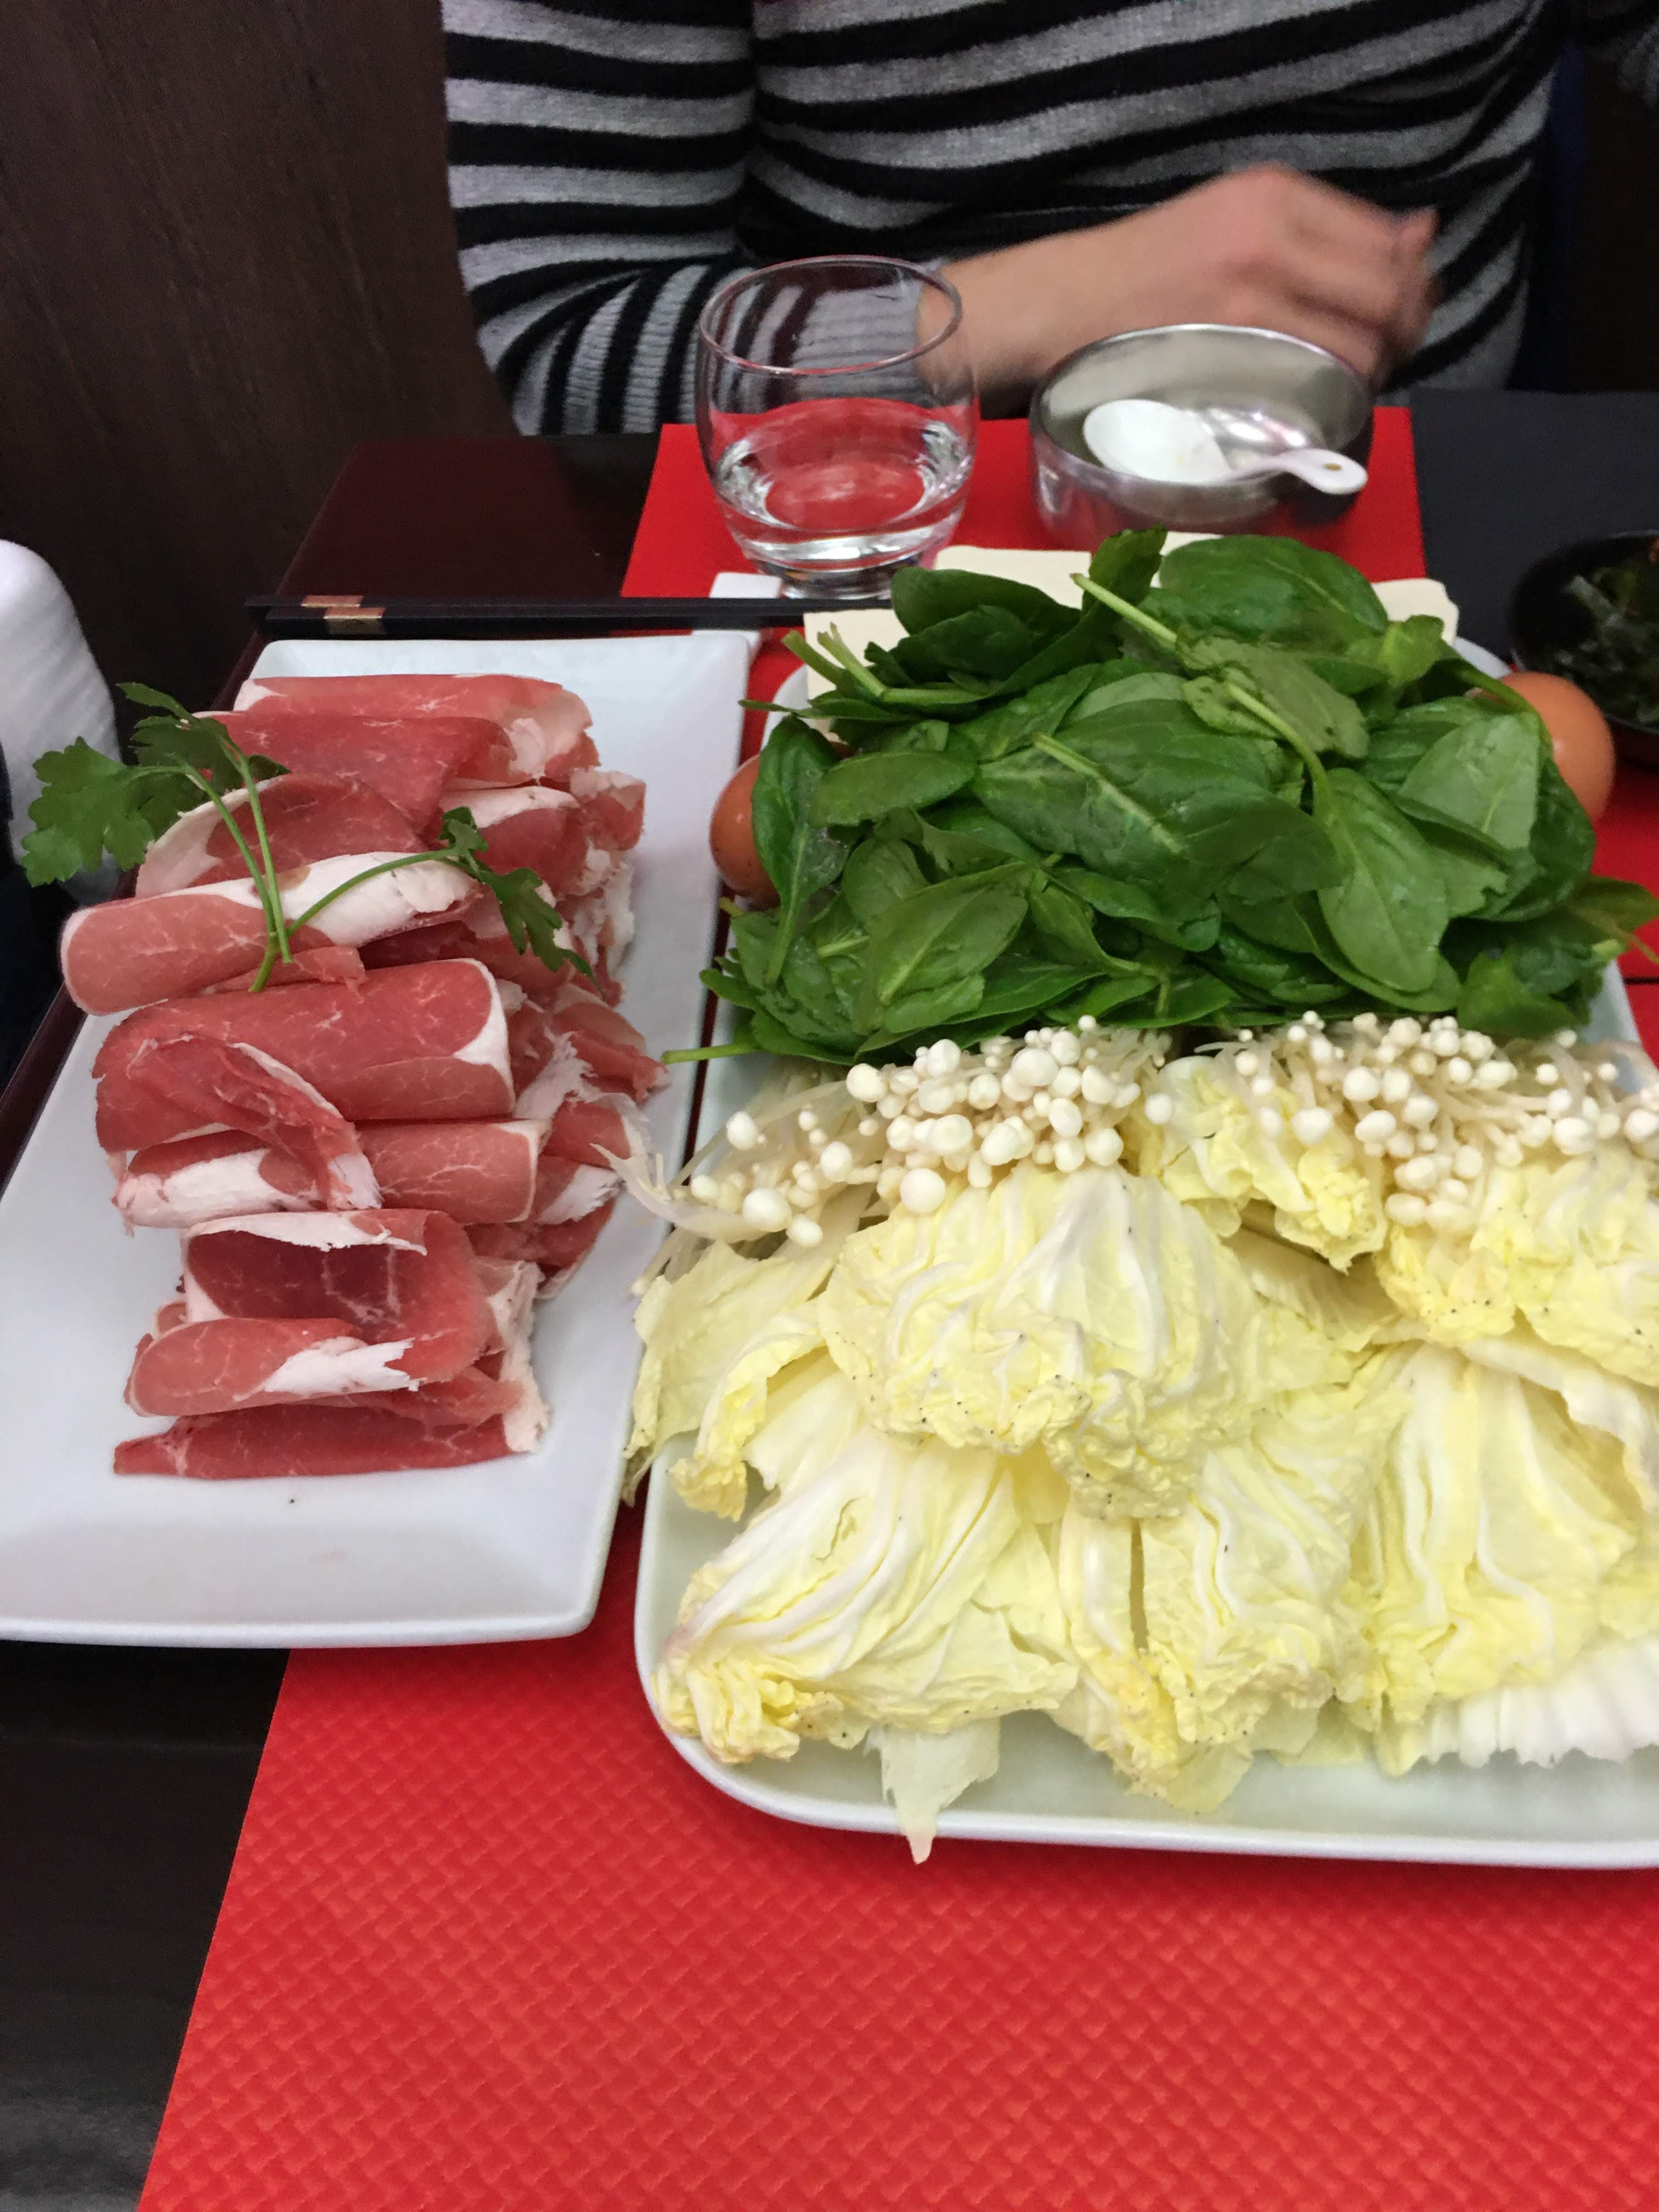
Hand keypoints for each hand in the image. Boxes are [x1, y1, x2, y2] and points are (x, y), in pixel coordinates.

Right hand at [944, 166, 1436, 405]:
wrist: (1065, 305)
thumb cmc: (1152, 275)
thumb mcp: (1239, 222)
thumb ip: (1324, 234)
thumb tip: (1424, 237)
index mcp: (1277, 194)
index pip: (1390, 242)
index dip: (1411, 291)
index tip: (1395, 320)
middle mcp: (1273, 234)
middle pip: (1389, 296)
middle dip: (1401, 338)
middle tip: (1379, 364)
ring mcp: (1252, 297)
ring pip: (1359, 347)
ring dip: (1366, 377)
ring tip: (1337, 388)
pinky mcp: (1230, 353)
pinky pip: (1314, 383)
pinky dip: (1327, 401)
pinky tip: (1308, 405)